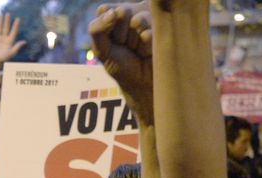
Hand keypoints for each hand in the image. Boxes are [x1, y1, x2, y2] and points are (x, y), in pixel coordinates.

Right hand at [0, 13, 25, 67]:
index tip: (18, 19)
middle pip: (6, 28)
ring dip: (0, 22)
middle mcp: (4, 39)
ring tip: (0, 14)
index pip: (13, 32)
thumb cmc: (4, 59)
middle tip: (8, 14)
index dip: (16, 25)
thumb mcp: (12, 53)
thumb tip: (25, 42)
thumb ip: (17, 46)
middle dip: (7, 21)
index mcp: (10, 41)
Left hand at [89, 2, 152, 120]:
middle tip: (125, 46)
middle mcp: (134, 12)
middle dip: (120, 35)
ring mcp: (151, 18)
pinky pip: (148, 34)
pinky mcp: (164, 28)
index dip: (105, 29)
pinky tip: (147, 52)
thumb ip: (97, 30)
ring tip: (137, 49)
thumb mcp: (102, 50)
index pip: (105, 10)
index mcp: (115, 14)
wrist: (142, 83)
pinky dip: (144, 48)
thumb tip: (113, 12)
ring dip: (133, 42)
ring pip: (137, 21)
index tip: (111, 42)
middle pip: (122, 12)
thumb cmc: (121, 65)